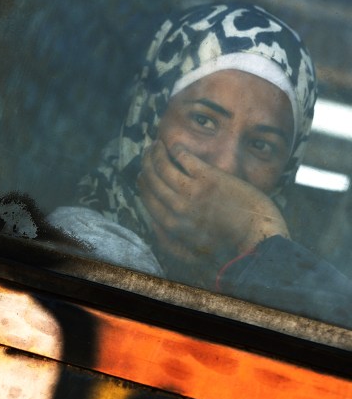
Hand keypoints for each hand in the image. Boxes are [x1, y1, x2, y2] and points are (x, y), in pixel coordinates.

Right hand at [137, 140, 289, 266]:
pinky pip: (184, 158)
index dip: (142, 183)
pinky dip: (175, 149)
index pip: (147, 198)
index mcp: (170, 225)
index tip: (143, 173)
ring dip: (156, 152)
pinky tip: (174, 144)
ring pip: (163, 166)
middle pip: (151, 180)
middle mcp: (176, 207)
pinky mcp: (209, 178)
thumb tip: (152, 224)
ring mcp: (192, 191)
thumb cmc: (226, 247)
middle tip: (147, 153)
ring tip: (156, 144)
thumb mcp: (190, 253)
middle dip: (146, 164)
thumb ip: (168, 242)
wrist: (256, 236)